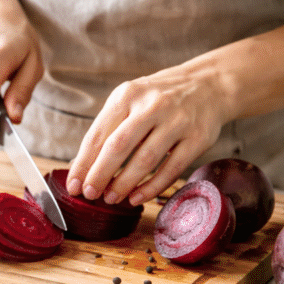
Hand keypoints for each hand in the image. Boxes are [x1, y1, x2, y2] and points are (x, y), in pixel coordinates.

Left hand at [65, 60, 233, 205]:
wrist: (210, 84)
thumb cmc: (159, 98)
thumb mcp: (131, 101)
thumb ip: (108, 129)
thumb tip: (81, 166)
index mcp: (127, 95)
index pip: (99, 133)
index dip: (84, 163)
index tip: (73, 185)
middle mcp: (152, 105)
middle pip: (119, 146)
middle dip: (100, 174)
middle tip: (89, 194)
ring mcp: (177, 121)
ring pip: (146, 159)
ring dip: (125, 183)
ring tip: (111, 199)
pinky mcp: (198, 138)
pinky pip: (172, 169)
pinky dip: (152, 187)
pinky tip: (137, 197)